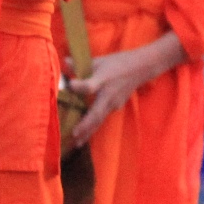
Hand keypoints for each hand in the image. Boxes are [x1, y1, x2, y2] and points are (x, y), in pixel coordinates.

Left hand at [65, 35, 184, 148]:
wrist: (140, 68)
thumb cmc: (117, 63)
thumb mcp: (98, 61)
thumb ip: (79, 65)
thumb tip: (63, 61)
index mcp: (103, 80)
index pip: (89, 87)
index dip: (78, 87)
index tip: (68, 85)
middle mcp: (108, 95)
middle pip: (96, 113)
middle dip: (85, 125)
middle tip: (74, 135)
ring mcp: (114, 103)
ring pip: (99, 119)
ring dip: (88, 131)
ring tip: (77, 143)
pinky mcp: (116, 107)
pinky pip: (102, 117)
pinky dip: (93, 126)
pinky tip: (84, 135)